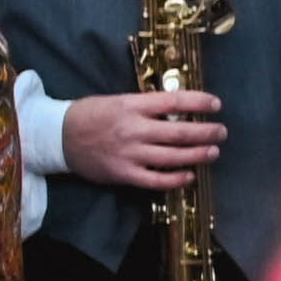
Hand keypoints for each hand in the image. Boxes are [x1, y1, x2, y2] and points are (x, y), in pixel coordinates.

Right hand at [63, 89, 226, 193]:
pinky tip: (190, 176)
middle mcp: (133, 129)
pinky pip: (156, 180)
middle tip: (222, 132)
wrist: (58, 136)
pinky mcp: (124, 174)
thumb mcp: (118, 100)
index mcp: (132, 105)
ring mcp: (129, 154)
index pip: (174, 101)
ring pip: (172, 156)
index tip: (216, 104)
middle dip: (206, 132)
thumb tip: (179, 109)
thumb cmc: (91, 115)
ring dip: (198, 155)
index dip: (199, 102)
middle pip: (180, 132)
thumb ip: (146, 106)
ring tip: (213, 152)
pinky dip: (176, 179)